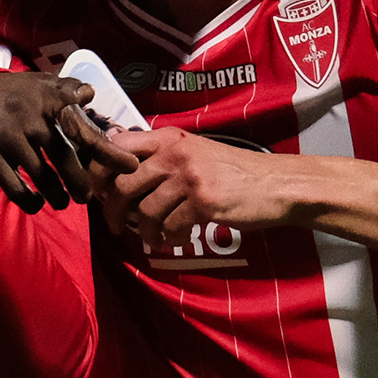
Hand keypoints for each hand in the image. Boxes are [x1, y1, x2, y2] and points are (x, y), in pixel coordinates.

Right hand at [0, 73, 139, 211]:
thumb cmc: (10, 94)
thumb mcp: (38, 83)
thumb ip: (66, 90)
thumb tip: (91, 93)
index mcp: (46, 97)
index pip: (80, 124)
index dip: (104, 147)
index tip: (129, 166)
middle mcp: (28, 115)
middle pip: (63, 157)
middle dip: (79, 182)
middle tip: (86, 197)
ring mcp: (6, 136)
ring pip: (41, 176)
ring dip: (56, 196)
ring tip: (62, 202)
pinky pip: (14, 186)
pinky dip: (29, 200)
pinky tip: (36, 203)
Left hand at [94, 128, 289, 247]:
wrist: (278, 184)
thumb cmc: (234, 171)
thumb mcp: (194, 150)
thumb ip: (160, 155)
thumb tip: (119, 167)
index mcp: (168, 137)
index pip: (117, 147)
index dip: (99, 171)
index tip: (98, 191)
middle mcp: (175, 153)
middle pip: (123, 182)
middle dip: (111, 209)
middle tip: (114, 224)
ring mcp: (190, 177)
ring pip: (144, 210)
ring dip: (142, 230)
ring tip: (149, 239)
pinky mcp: (204, 202)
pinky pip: (170, 226)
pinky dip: (168, 238)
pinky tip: (174, 240)